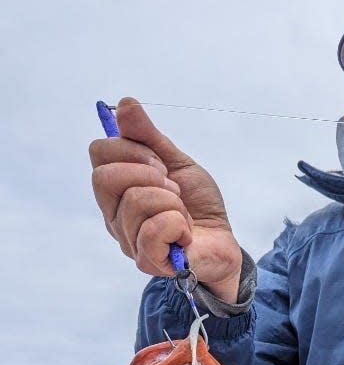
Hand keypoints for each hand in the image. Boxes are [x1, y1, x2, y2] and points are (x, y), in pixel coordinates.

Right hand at [89, 98, 242, 303]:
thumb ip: (149, 137)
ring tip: (184, 213)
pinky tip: (185, 233)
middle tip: (173, 188)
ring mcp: (128, 240)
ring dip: (172, 202)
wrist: (222, 241)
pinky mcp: (148, 260)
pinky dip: (178, 225)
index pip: (99, 152)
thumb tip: (125, 104)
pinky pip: (154, 231)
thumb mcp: (177, 163)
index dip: (131, 148)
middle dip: (148, 174)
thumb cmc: (198, 206)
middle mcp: (114, 215)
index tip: (160, 161)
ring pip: (136, 202)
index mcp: (116, 189)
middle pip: (105, 177)